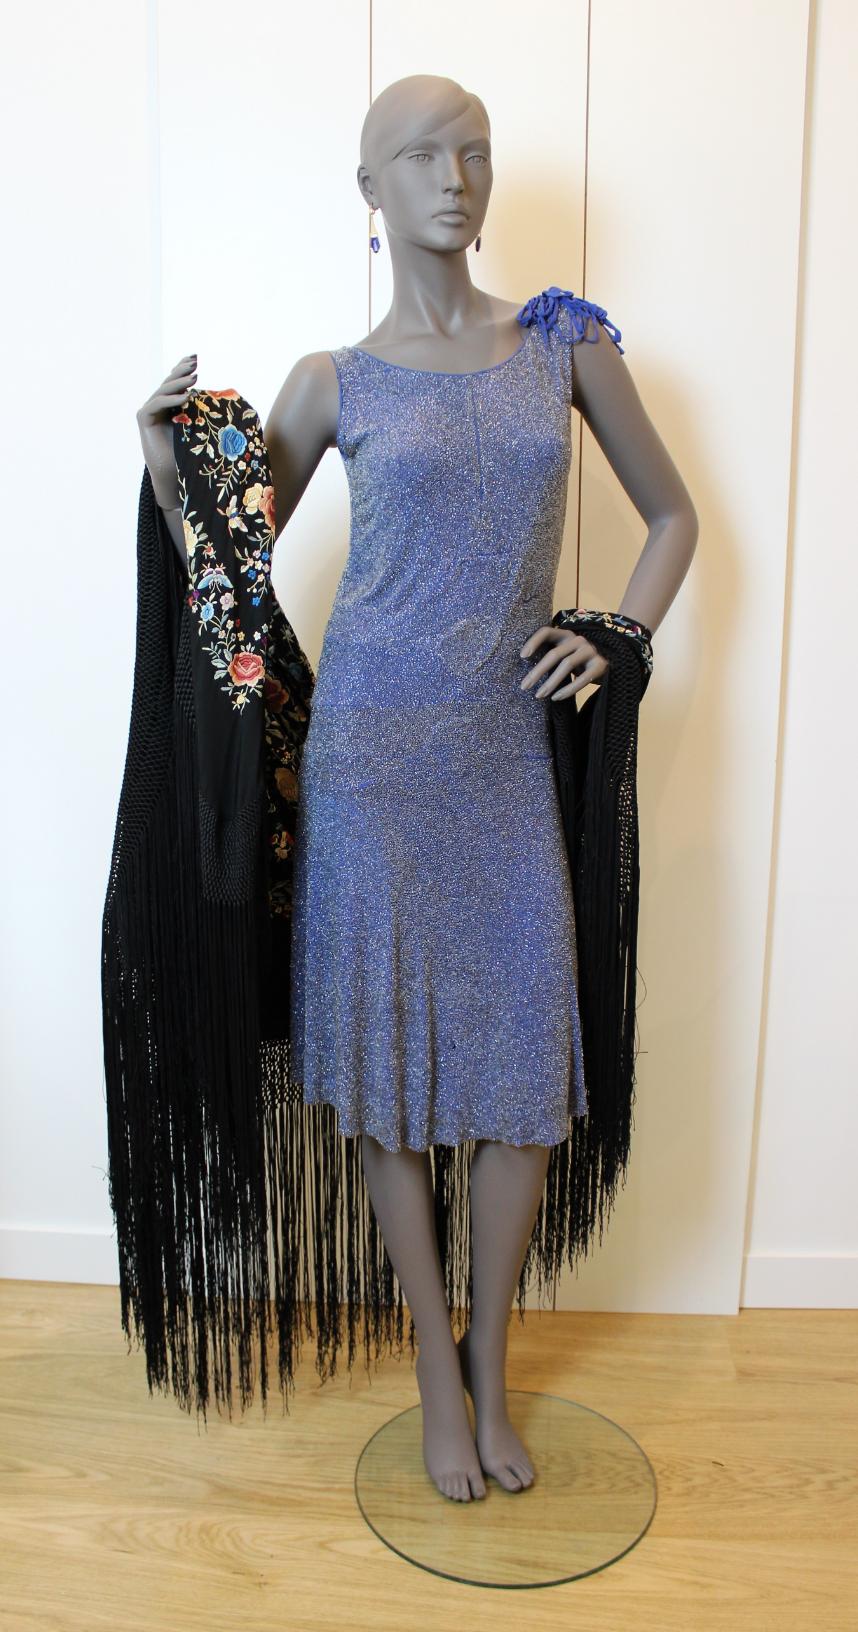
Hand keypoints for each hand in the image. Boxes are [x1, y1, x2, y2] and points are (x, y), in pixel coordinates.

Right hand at [136, 354, 197, 508]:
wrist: (174, 475)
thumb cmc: (190, 455)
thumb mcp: (201, 427)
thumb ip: (204, 410)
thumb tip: (226, 396)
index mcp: (171, 405)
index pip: (177, 382)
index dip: (183, 369)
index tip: (195, 359)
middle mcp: (159, 405)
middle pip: (170, 383)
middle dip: (182, 371)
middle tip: (195, 363)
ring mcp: (149, 410)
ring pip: (164, 391)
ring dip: (179, 384)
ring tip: (194, 378)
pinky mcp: (143, 417)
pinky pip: (157, 404)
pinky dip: (170, 400)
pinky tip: (184, 397)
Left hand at [519, 625, 608, 699]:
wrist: (606, 666)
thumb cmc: (577, 662)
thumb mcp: (563, 654)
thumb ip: (550, 656)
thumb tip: (525, 672)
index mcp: (565, 634)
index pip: (546, 632)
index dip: (533, 642)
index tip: (522, 657)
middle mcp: (578, 639)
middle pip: (555, 653)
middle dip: (537, 672)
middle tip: (524, 686)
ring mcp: (590, 650)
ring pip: (567, 664)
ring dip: (550, 682)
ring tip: (539, 695)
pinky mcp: (599, 664)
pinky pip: (582, 679)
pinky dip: (567, 690)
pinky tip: (556, 697)